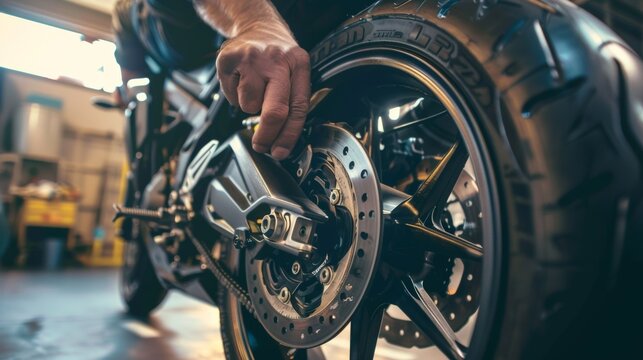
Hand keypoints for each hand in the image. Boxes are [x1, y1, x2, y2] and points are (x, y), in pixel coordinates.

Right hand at [216, 28, 310, 159]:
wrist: (256, 25)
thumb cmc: (276, 57)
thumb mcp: (293, 71)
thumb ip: (290, 101)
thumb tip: (280, 139)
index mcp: (299, 64)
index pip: (298, 107)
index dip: (289, 135)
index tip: (280, 151)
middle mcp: (278, 60)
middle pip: (275, 111)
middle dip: (267, 136)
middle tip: (261, 145)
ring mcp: (252, 59)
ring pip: (249, 105)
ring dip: (249, 106)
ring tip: (253, 89)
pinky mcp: (229, 59)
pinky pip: (231, 95)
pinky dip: (234, 95)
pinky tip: (240, 81)